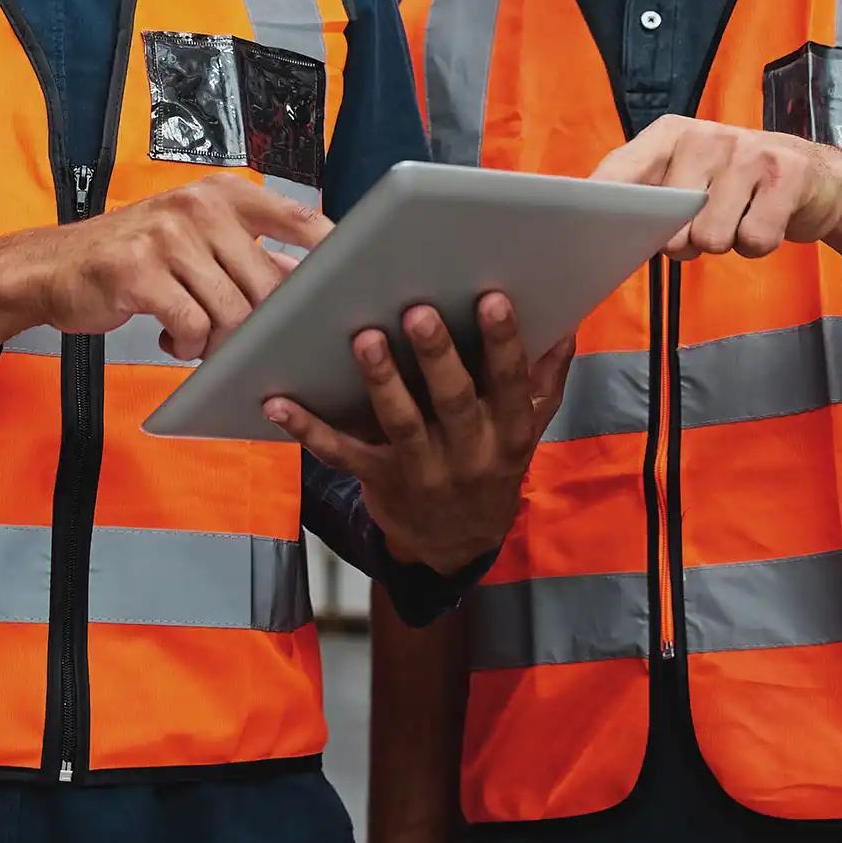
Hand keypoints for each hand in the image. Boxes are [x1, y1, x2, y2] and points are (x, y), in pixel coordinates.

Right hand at [0, 177, 328, 370]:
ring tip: (196, 336)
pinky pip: (190, 325)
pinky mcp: (138, 270)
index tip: (348, 284)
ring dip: (218, 340)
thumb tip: (306, 280)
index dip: (332, 252)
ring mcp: (168, 235)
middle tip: (241, 339)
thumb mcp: (194, 236)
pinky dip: (186, 344)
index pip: (298, 218)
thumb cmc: (136, 256)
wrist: (54, 266)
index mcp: (223, 194)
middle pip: (268, 283)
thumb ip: (246, 252)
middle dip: (262, 324)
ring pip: (231, 311)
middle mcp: (199, 205)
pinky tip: (170, 335)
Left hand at [264, 293, 573, 574]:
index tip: (492, 298)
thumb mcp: (528, 427)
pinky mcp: (378, 480)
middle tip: (418, 310)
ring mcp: (422, 471)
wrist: (457, 544)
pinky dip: (307, 428)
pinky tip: (277, 401)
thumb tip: (565, 323)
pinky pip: (341, 453)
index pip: (511, 382)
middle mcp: (469, 453)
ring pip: (400, 423)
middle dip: (438, 356)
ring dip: (381, 381)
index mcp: (510, 431)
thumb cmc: (493, 463)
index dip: (504, 341)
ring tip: (365, 339)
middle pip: (454, 401)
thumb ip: (544, 378)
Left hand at [592, 114, 841, 257]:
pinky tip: (766, 220)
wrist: (821, 178)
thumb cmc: (740, 184)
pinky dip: (758, 245)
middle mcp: (706, 135)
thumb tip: (605, 231)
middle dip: (685, 240)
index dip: (601, 204)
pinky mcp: (786, 176)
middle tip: (708, 222)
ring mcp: (748, 152)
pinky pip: (754, 240)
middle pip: (669, 221)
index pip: (622, 170)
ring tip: (740, 218)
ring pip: (711, 237)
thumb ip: (649, 196)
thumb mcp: (690, 178)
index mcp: (671, 134)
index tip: (583, 229)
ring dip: (726, 243)